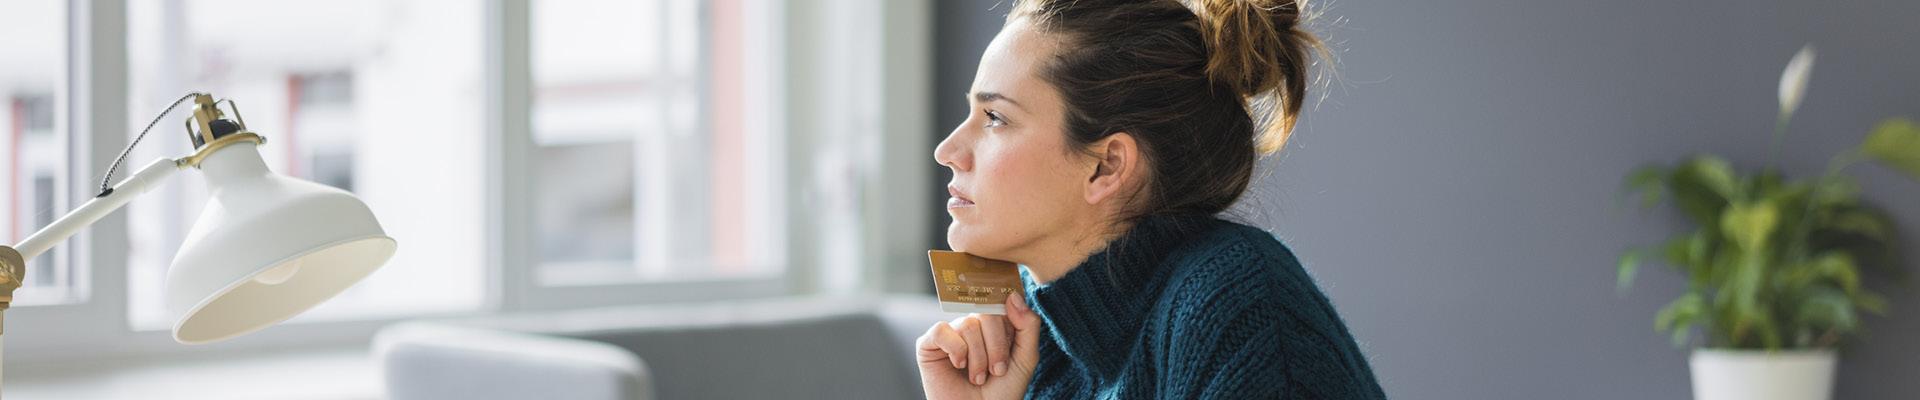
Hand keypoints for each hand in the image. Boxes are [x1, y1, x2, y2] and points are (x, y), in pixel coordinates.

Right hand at [917, 294, 1042, 399]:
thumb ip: (1028, 325)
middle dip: (996, 346)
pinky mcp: (928, 344)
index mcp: (995, 326)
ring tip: (978, 378)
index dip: (1007, 330)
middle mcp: (972, 325)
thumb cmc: (1002, 392)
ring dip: (978, 357)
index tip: (1009, 353)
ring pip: (968, 325)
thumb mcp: (1025, 358)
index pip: (1003, 305)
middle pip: (987, 313)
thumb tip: (1012, 295)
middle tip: (996, 371)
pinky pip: (941, 330)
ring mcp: (950, 333)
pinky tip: (958, 366)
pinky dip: (955, 350)